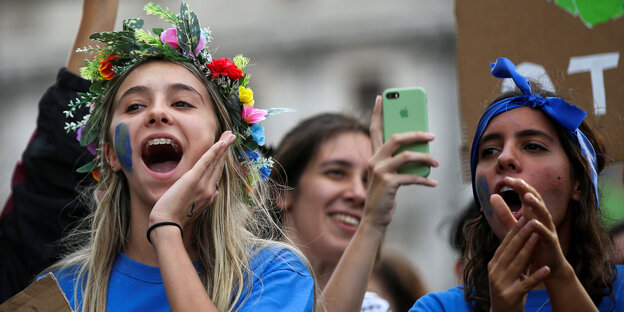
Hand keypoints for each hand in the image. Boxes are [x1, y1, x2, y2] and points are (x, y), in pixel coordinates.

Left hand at [148, 131, 235, 226]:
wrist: (166, 224)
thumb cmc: (174, 218)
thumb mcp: (194, 209)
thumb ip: (206, 199)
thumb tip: (216, 191)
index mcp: (209, 195)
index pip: (217, 173)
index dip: (222, 160)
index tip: (226, 149)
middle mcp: (209, 189)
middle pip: (219, 165)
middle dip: (226, 149)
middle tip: (232, 136)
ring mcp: (203, 184)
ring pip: (215, 161)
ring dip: (223, 146)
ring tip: (230, 134)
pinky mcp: (193, 179)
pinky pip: (206, 162)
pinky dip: (214, 152)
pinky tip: (221, 142)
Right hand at [364, 96, 438, 228]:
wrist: (375, 218)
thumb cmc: (385, 194)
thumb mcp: (389, 174)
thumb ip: (399, 160)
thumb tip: (421, 150)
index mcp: (374, 155)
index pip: (374, 129)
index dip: (377, 113)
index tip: (381, 98)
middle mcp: (374, 160)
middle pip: (396, 138)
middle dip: (416, 134)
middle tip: (431, 136)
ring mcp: (380, 171)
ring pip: (407, 156)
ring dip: (425, 158)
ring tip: (436, 163)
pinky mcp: (388, 184)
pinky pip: (411, 177)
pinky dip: (425, 180)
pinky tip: (433, 183)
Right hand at [488, 217, 549, 311]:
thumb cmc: (508, 292)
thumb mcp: (506, 273)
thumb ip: (511, 259)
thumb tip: (520, 240)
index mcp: (493, 265)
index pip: (505, 245)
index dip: (514, 231)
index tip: (523, 218)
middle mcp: (495, 272)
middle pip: (510, 250)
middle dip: (522, 235)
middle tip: (531, 221)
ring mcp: (502, 284)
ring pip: (517, 263)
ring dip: (529, 249)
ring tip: (538, 236)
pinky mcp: (511, 296)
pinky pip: (526, 284)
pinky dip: (537, 276)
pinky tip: (546, 268)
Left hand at [497, 177, 567, 279]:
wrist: (547, 266)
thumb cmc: (531, 245)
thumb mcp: (515, 228)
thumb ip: (504, 213)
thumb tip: (492, 196)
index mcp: (533, 213)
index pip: (526, 195)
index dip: (518, 186)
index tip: (506, 178)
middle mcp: (542, 218)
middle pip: (536, 200)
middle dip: (527, 190)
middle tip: (517, 181)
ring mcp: (548, 229)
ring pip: (544, 214)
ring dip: (536, 205)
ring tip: (527, 196)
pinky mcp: (550, 242)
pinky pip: (546, 233)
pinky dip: (540, 227)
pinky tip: (534, 223)